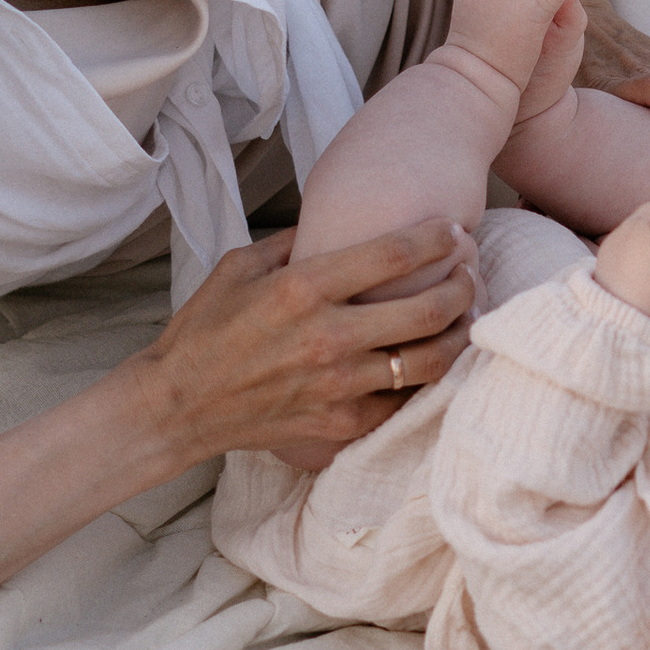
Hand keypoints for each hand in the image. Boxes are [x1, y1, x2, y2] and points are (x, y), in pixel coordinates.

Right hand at [134, 219, 477, 472]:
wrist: (177, 404)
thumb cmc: (204, 329)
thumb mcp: (239, 265)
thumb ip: (294, 241)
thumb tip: (338, 225)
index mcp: (302, 289)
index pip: (394, 255)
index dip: (437, 238)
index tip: (453, 230)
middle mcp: (327, 336)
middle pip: (427, 309)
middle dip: (463, 285)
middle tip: (472, 272)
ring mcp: (338, 385)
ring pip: (428, 361)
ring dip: (458, 336)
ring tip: (465, 318)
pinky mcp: (340, 423)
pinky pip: (402, 402)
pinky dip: (423, 381)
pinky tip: (431, 362)